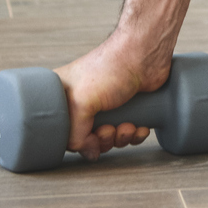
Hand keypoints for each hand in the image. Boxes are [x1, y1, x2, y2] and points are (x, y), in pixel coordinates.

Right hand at [55, 37, 168, 161]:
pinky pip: (128, 133)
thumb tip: (89, 152)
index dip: (76, 141)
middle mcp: (82, 102)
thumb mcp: (81, 102)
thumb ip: (75, 134)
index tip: (88, 138)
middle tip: (109, 129)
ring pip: (109, 138)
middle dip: (102, 140)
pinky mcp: (128, 108)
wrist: (145, 54)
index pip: (61, 132)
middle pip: (87, 138)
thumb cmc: (111, 67)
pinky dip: (134, 134)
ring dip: (120, 138)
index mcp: (62, 97)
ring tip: (127, 125)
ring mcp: (106, 105)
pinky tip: (139, 125)